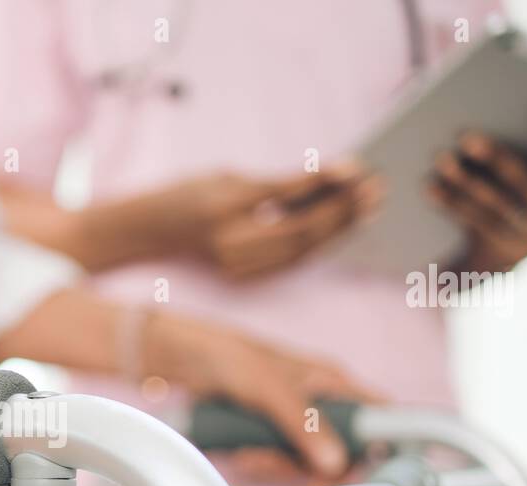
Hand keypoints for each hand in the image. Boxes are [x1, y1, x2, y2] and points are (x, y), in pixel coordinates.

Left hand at [147, 312, 383, 479]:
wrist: (181, 363)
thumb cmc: (230, 357)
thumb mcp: (271, 389)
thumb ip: (304, 425)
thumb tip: (337, 464)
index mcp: (333, 383)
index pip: (380, 416)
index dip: (389, 444)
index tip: (384, 471)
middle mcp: (319, 406)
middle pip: (342, 454)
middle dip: (314, 466)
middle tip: (284, 460)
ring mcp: (294, 425)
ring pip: (306, 465)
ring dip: (279, 466)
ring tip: (252, 451)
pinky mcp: (269, 439)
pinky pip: (278, 465)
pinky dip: (261, 464)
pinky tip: (242, 451)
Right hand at [171, 166, 384, 279]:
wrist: (151, 230)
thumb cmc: (191, 194)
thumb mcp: (229, 177)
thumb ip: (278, 183)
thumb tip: (333, 180)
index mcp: (223, 207)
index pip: (285, 195)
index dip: (325, 181)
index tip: (357, 167)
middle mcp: (229, 242)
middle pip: (300, 230)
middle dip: (341, 210)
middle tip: (375, 188)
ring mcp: (236, 266)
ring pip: (302, 250)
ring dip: (339, 228)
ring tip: (368, 206)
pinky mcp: (245, 277)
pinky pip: (293, 261)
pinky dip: (321, 242)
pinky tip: (343, 225)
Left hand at [427, 100, 526, 271]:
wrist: (496, 262)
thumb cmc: (510, 202)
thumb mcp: (526, 181)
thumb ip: (524, 155)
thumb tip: (498, 117)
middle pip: (522, 181)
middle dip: (494, 156)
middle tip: (465, 136)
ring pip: (492, 203)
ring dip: (464, 179)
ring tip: (441, 158)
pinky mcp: (503, 255)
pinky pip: (473, 222)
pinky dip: (450, 202)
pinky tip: (430, 186)